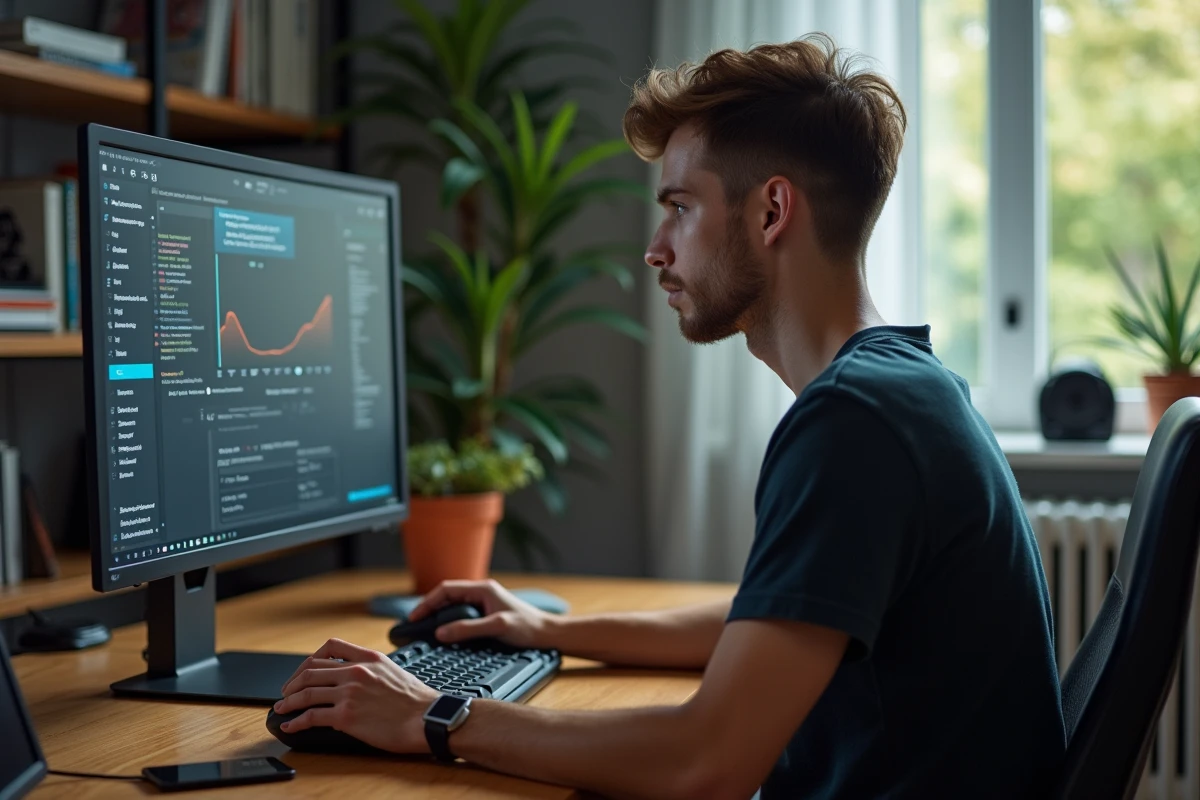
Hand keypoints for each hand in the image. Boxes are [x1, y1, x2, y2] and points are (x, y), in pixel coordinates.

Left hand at [275, 638, 438, 752]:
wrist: (427, 718)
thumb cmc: (416, 701)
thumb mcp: (394, 671)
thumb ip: (372, 670)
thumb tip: (354, 680)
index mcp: (368, 658)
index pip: (330, 647)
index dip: (309, 659)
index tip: (302, 671)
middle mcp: (356, 672)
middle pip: (311, 670)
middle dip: (292, 683)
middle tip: (286, 693)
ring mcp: (349, 693)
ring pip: (306, 693)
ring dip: (288, 702)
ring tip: (281, 709)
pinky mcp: (346, 716)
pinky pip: (311, 716)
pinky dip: (296, 721)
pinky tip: (290, 725)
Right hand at [408, 579, 552, 647]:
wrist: (548, 633)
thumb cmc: (527, 627)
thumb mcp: (497, 627)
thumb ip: (468, 629)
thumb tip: (440, 632)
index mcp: (483, 589)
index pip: (447, 589)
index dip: (427, 602)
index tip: (415, 617)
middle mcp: (482, 592)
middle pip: (447, 596)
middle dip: (429, 608)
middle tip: (414, 625)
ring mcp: (484, 602)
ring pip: (453, 606)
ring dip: (439, 615)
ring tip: (425, 629)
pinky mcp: (487, 613)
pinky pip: (462, 614)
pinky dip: (450, 621)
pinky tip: (445, 632)